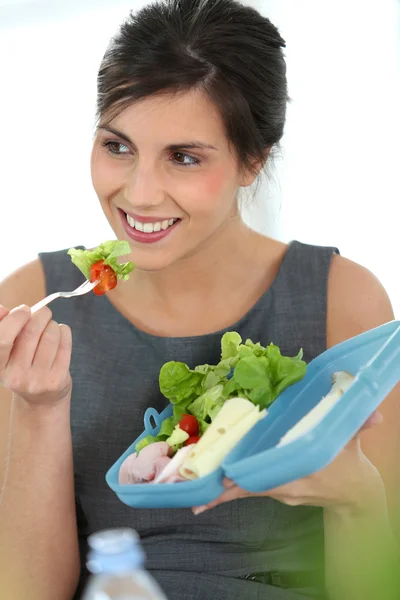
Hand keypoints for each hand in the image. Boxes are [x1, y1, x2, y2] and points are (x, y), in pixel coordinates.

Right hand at [0, 304, 71, 405]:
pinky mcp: (57, 380)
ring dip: (53, 324)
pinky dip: (64, 332)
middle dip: (40, 315)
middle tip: (44, 312)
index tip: (25, 309)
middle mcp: (16, 376)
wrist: (40, 399)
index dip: (15, 319)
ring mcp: (38, 380)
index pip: (3, 339)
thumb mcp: (8, 351)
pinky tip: (61, 333)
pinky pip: (65, 345)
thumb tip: (3, 310)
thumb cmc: (23, 365)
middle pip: (31, 332)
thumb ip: (3, 328)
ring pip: (50, 336)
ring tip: (51, 327)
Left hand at [192, 410, 383, 515]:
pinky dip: (229, 492)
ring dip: (221, 489)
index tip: (226, 477)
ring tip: (193, 492)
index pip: (269, 477)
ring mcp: (280, 492)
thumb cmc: (350, 467)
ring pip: (246, 488)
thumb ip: (358, 426)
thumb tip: (373, 414)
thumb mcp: (351, 444)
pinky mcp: (276, 491)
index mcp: (301, 474)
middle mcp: (286, 486)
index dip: (247, 477)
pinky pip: (249, 490)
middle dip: (223, 487)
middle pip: (249, 485)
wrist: (356, 496)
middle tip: (195, 487)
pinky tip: (204, 501)